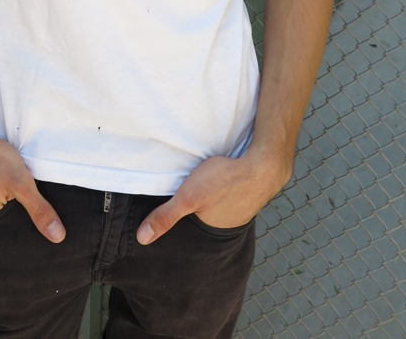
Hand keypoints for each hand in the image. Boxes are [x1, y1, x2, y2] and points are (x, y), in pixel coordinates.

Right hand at [0, 122, 66, 242]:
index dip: (27, 226)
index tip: (37, 218)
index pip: (14, 234)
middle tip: (22, 197)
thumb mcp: (20, 182)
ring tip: (8, 188)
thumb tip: (58, 236)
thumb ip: (39, 209)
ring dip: (1, 199)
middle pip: (3, 220)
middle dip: (15, 212)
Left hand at [136, 148, 290, 243]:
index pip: (190, 233)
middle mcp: (227, 225)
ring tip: (202, 188)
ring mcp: (240, 210)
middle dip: (196, 212)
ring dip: (212, 199)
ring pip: (218, 207)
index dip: (181, 225)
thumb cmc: (225, 181)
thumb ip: (165, 216)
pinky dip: (225, 190)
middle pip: (204, 219)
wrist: (264, 165)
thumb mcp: (188, 197)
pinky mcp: (247, 193)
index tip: (170, 216)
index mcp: (211, 230)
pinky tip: (221, 180)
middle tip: (186, 197)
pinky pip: (231, 195)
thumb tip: (142, 239)